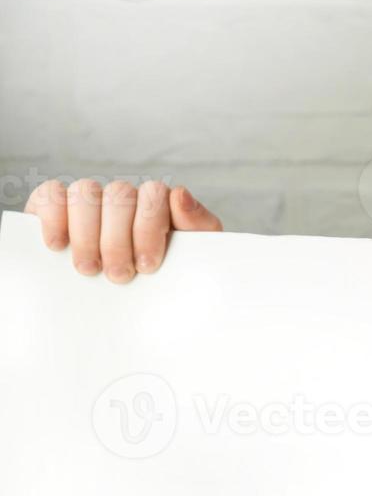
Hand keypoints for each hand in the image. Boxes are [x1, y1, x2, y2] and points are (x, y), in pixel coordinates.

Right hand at [24, 179, 222, 282]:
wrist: (147, 304)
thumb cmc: (168, 275)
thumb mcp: (193, 255)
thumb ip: (197, 224)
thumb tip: (179, 195)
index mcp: (158, 203)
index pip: (154, 193)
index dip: (148, 227)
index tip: (146, 266)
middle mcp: (123, 197)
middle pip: (118, 195)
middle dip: (118, 240)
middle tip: (119, 276)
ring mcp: (89, 200)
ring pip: (84, 191)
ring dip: (86, 232)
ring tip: (90, 269)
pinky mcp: (55, 208)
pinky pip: (50, 194)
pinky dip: (53, 216)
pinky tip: (57, 245)